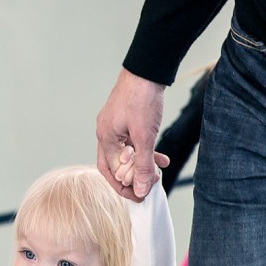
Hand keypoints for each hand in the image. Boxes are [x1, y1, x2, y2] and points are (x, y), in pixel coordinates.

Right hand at [96, 68, 169, 199]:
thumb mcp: (145, 137)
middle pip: (115, 166)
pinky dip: (145, 151)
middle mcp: (106, 133)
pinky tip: (160, 157)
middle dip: (131, 178)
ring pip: (126, 154)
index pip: (111, 172)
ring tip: (157, 172)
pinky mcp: (125, 119)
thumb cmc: (142, 99)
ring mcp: (115, 125)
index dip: (125, 187)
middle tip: (147, 187)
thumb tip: (139, 190)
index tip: (140, 196)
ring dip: (141, 165)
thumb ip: (142, 166)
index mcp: (105, 138)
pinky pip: (132, 143)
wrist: (148, 69)